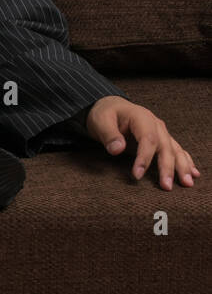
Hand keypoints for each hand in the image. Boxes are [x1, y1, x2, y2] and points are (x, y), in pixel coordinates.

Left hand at [83, 95, 200, 189]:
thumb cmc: (105, 114)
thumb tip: (117, 150)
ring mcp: (161, 132)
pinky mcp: (162, 139)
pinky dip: (186, 161)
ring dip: (182, 167)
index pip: (148, 139)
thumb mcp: (100, 121)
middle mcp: (156, 124)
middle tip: (166, 186)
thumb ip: (108, 135)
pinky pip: (177, 150)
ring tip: (187, 183)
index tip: (137, 175)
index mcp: (141, 117)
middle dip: (167, 167)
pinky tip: (193, 173)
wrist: (110, 107)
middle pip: (165, 147)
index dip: (144, 158)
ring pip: (175, 150)